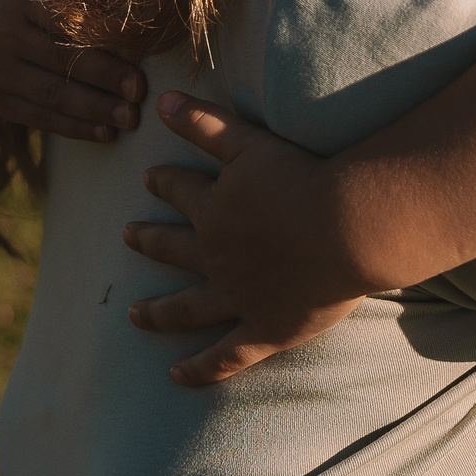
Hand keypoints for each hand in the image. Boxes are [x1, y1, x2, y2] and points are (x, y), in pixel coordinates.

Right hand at [0, 0, 143, 140]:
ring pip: (52, 94)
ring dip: (95, 110)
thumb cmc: (51, 1)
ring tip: (129, 118)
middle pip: (60, 60)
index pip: (66, 21)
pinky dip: (76, 129)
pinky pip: (41, 119)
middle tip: (139, 93)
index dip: (104, 41)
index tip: (138, 56)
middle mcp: (3, 34)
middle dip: (104, 79)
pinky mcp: (0, 101)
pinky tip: (106, 133)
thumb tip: (142, 22)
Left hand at [122, 92, 372, 385]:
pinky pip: (224, 356)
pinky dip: (199, 367)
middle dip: (150, 241)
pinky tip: (176, 376)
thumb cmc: (305, 179)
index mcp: (216, 210)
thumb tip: (161, 100)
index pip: (181, 191)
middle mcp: (218, 257)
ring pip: (188, 308)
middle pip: (174, 249)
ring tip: (136, 315)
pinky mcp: (266, 330)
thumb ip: (205, 121)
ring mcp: (239, 298)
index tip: (150, 180)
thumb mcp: (249, 140)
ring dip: (159, 312)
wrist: (347, 227)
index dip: (165, 183)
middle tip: (127, 236)